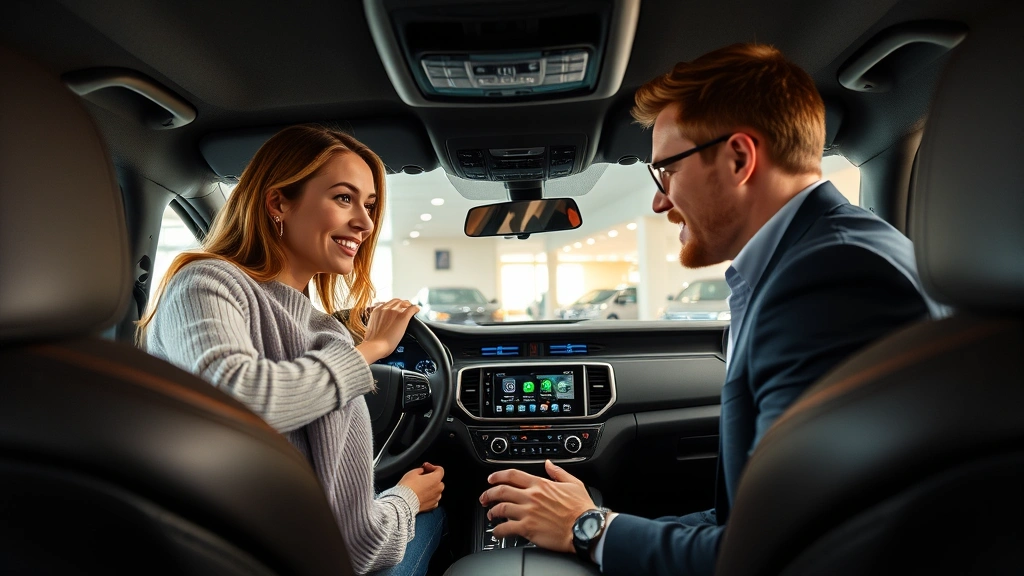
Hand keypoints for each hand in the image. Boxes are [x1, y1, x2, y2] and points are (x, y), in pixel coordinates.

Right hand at [356, 298, 418, 363]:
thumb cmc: (373, 341)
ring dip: (408, 305)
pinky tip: (418, 310)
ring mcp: (395, 312)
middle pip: (397, 301)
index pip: (388, 303)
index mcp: (377, 311)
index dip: (394, 305)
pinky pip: (412, 309)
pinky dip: (416, 308)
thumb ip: (376, 322)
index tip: (396, 308)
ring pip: (404, 303)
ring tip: (411, 308)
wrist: (376, 345)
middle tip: (406, 307)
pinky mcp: (403, 317)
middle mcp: (385, 308)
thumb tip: (378, 325)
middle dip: (401, 304)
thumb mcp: (371, 327)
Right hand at [398, 462, 444, 512]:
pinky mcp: (431, 506)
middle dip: (431, 477)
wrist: (403, 502)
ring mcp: (435, 498)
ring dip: (431, 487)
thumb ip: (421, 470)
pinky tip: (421, 495)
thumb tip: (422, 471)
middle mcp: (438, 489)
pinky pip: (433, 499)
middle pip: (438, 480)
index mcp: (435, 479)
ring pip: (436, 490)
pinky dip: (429, 496)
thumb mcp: (412, 472)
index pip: (440, 470)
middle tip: (421, 476)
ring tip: (420, 487)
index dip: (431, 466)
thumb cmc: (408, 487)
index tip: (425, 467)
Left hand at [479, 460, 594, 553]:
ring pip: (500, 508)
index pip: (512, 475)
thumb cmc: (582, 509)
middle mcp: (531, 496)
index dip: (498, 475)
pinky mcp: (527, 528)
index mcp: (540, 484)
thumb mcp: (573, 483)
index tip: (491, 479)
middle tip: (484, 497)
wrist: (585, 528)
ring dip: (492, 511)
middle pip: (501, 491)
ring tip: (490, 515)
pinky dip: (497, 530)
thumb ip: (558, 472)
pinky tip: (496, 532)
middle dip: (488, 493)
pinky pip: (505, 528)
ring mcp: (527, 512)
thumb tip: (548, 463)